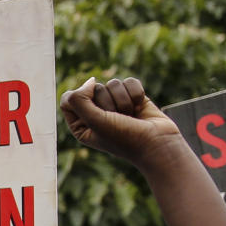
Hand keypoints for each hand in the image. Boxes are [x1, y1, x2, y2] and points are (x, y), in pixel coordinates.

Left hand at [60, 77, 184, 168]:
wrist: (157, 143)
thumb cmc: (124, 138)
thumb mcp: (94, 121)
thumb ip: (79, 100)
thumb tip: (90, 81)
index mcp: (80, 124)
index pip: (69, 99)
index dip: (81, 98)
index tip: (95, 109)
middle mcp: (96, 114)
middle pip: (93, 89)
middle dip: (108, 103)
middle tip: (118, 120)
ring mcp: (116, 104)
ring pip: (113, 83)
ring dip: (124, 100)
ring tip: (130, 116)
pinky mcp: (133, 97)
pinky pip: (130, 82)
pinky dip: (136, 94)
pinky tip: (140, 108)